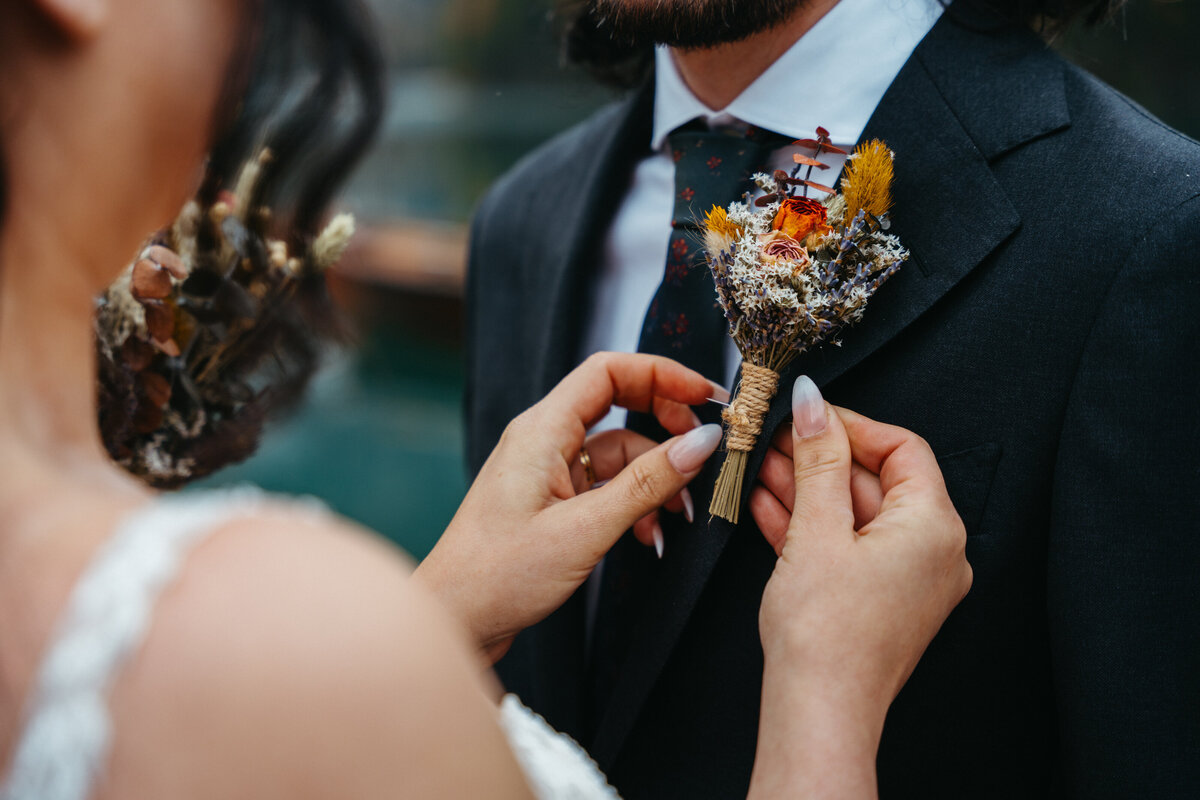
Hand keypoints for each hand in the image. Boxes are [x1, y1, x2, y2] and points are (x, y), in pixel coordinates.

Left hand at [415, 352, 723, 663]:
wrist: (455, 621)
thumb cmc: (498, 576)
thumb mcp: (585, 529)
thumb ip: (647, 484)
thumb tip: (701, 444)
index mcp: (541, 430)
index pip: (608, 371)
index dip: (661, 375)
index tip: (705, 397)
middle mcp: (542, 440)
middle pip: (617, 405)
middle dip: (666, 427)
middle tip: (702, 452)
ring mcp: (547, 471)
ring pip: (618, 453)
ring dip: (654, 479)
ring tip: (677, 515)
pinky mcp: (552, 501)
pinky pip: (605, 485)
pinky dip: (633, 504)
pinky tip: (646, 535)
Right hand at [749, 377, 971, 798]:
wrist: (818, 712)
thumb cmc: (827, 636)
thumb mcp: (817, 529)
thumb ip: (818, 459)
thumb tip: (815, 405)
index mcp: (934, 527)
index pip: (902, 448)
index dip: (851, 424)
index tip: (808, 412)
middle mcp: (932, 551)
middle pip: (875, 480)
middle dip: (818, 456)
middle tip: (773, 436)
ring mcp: (906, 578)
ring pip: (854, 513)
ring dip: (807, 487)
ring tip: (759, 465)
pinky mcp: (878, 599)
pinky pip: (847, 545)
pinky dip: (810, 524)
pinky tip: (767, 506)